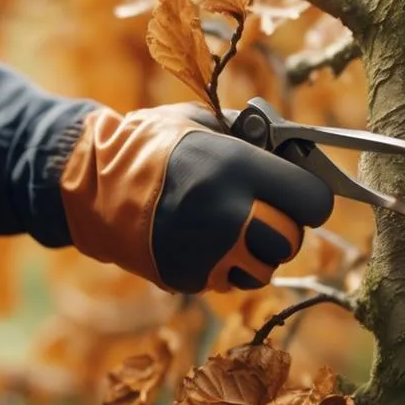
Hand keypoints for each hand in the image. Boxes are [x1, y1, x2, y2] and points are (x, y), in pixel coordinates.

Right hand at [59, 103, 334, 293]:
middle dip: (284, 227)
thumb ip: (255, 142)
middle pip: (291, 240)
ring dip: (257, 252)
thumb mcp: (206, 125)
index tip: (300, 194)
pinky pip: (229, 280)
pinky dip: (225, 266)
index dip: (310, 197)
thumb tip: (296, 155)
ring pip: (264, 269)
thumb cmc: (155, 146)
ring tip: (232, 228)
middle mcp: (228, 214)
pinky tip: (203, 242)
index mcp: (238, 168)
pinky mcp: (189, 277)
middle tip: (265, 213)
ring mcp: (208, 251)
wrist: (92, 183)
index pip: (313, 201)